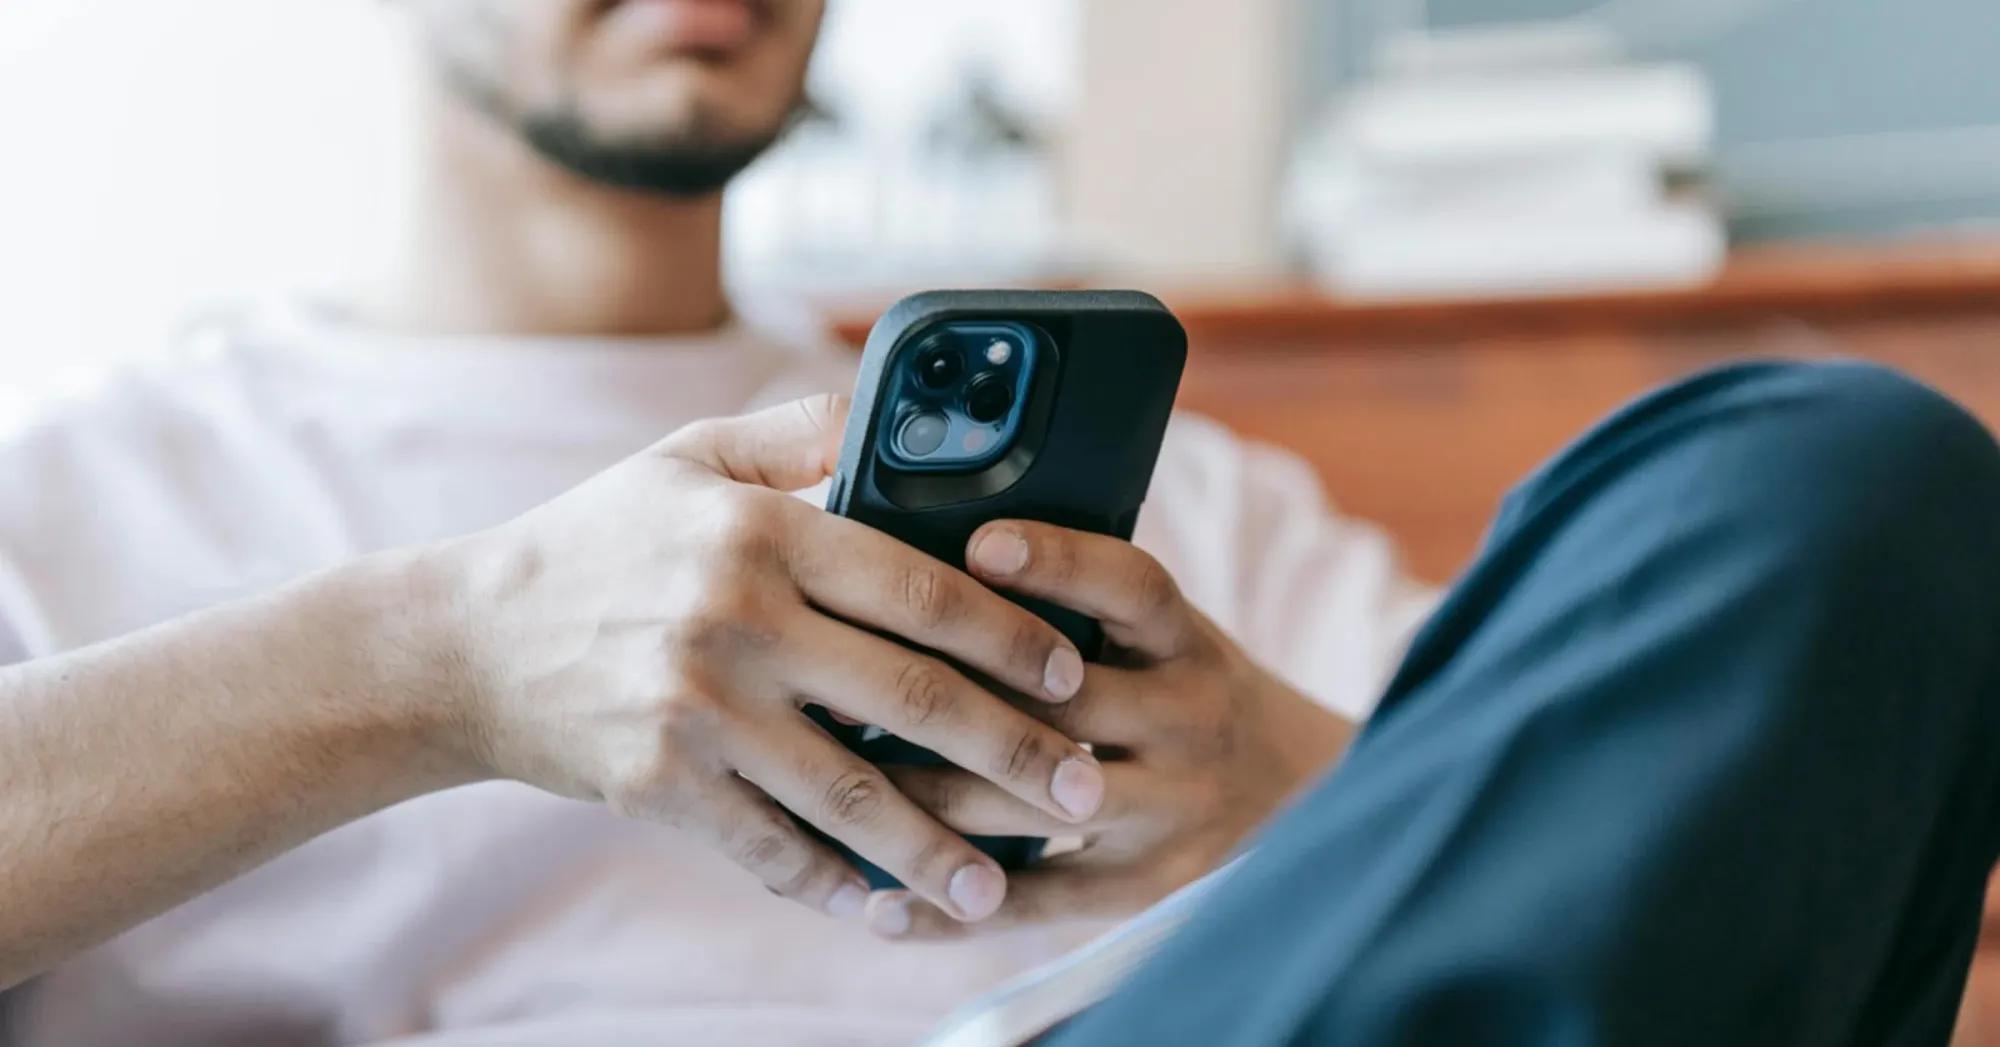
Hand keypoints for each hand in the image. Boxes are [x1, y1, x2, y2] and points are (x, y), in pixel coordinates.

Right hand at [437, 397, 1107, 924]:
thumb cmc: (598, 541)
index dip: (1013, 635)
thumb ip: (803, 432)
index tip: (1073, 672)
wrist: (464, 641)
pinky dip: (838, 887)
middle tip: (1089, 792)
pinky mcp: (660, 787)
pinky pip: (771, 849)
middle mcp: (737, 619)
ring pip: (852, 794)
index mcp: (762, 531)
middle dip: (1017, 753)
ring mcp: (697, 711)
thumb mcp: (691, 457)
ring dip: (942, 850)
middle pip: (912, 698)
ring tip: (1006, 885)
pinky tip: (893, 913)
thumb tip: (908, 412)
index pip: (922, 588)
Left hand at [866, 521, 1354, 938]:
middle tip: (842, 680)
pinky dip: (953, 912)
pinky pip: (1037, 903)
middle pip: (1064, 705)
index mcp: (1187, 642)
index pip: (1131, 587)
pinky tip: (877, 906)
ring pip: (1032, 805)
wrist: (1299, 794)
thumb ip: (1080, 602)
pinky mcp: (1145, 887)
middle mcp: (1189, 721)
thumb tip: (945, 551)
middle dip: (947, 697)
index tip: (977, 544)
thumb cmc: (1182, 689)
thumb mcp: (1162, 633)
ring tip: (837, 782)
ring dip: (926, 799)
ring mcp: (1170, 809)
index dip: (1058, 560)